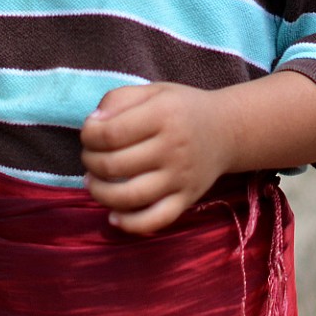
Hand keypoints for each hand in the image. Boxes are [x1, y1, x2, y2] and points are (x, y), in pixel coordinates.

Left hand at [81, 82, 232, 234]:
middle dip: (90, 162)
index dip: (88, 136)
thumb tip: (92, 123)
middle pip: (114, 165)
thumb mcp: (153, 91)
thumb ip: (119, 99)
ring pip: (129, 196)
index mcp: (163, 115)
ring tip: (93, 182)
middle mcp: (173, 147)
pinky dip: (129, 224)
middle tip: (89, 156)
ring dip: (100, 193)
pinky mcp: (187, 199)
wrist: (227, 130)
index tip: (88, 133)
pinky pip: (155, 220)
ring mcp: (181, 177)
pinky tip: (113, 216)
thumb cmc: (181, 109)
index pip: (110, 133)